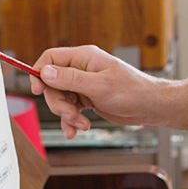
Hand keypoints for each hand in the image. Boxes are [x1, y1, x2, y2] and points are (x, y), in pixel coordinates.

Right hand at [30, 45, 164, 137]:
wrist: (150, 107)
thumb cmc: (132, 91)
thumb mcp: (98, 86)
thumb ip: (70, 79)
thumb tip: (45, 72)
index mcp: (84, 58)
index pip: (51, 58)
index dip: (40, 72)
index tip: (37, 90)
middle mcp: (82, 69)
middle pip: (53, 83)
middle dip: (58, 103)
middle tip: (71, 115)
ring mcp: (85, 85)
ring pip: (61, 99)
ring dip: (67, 115)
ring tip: (81, 124)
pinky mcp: (89, 99)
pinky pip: (71, 109)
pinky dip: (71, 120)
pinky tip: (77, 130)